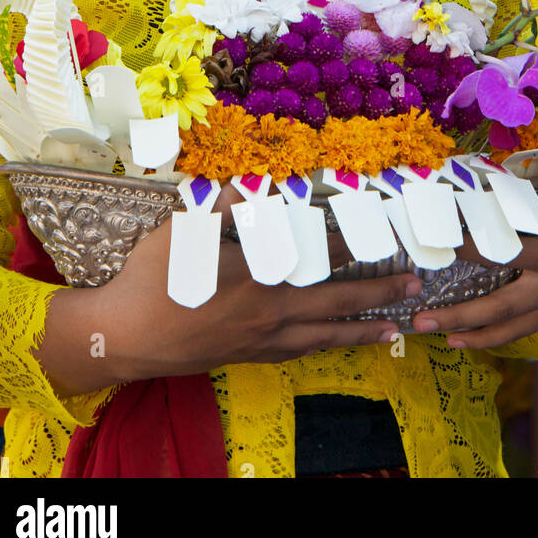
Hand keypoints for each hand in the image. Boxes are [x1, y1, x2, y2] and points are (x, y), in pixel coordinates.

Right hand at [39, 185, 416, 395]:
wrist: (123, 336)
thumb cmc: (152, 277)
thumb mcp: (186, 228)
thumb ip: (224, 205)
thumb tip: (249, 181)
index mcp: (258, 274)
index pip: (318, 258)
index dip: (355, 247)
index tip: (386, 239)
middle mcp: (268, 310)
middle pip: (335, 302)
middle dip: (377, 294)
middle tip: (413, 289)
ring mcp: (259, 339)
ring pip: (322, 336)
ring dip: (360, 330)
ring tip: (392, 330)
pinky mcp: (246, 357)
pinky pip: (296, 353)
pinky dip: (322, 348)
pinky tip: (330, 346)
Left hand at [409, 153, 537, 348]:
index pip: (514, 216)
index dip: (476, 212)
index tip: (438, 207)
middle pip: (497, 262)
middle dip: (454, 259)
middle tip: (411, 257)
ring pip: (501, 311)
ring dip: (458, 317)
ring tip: (418, 323)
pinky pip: (518, 330)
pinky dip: (486, 338)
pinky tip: (455, 340)